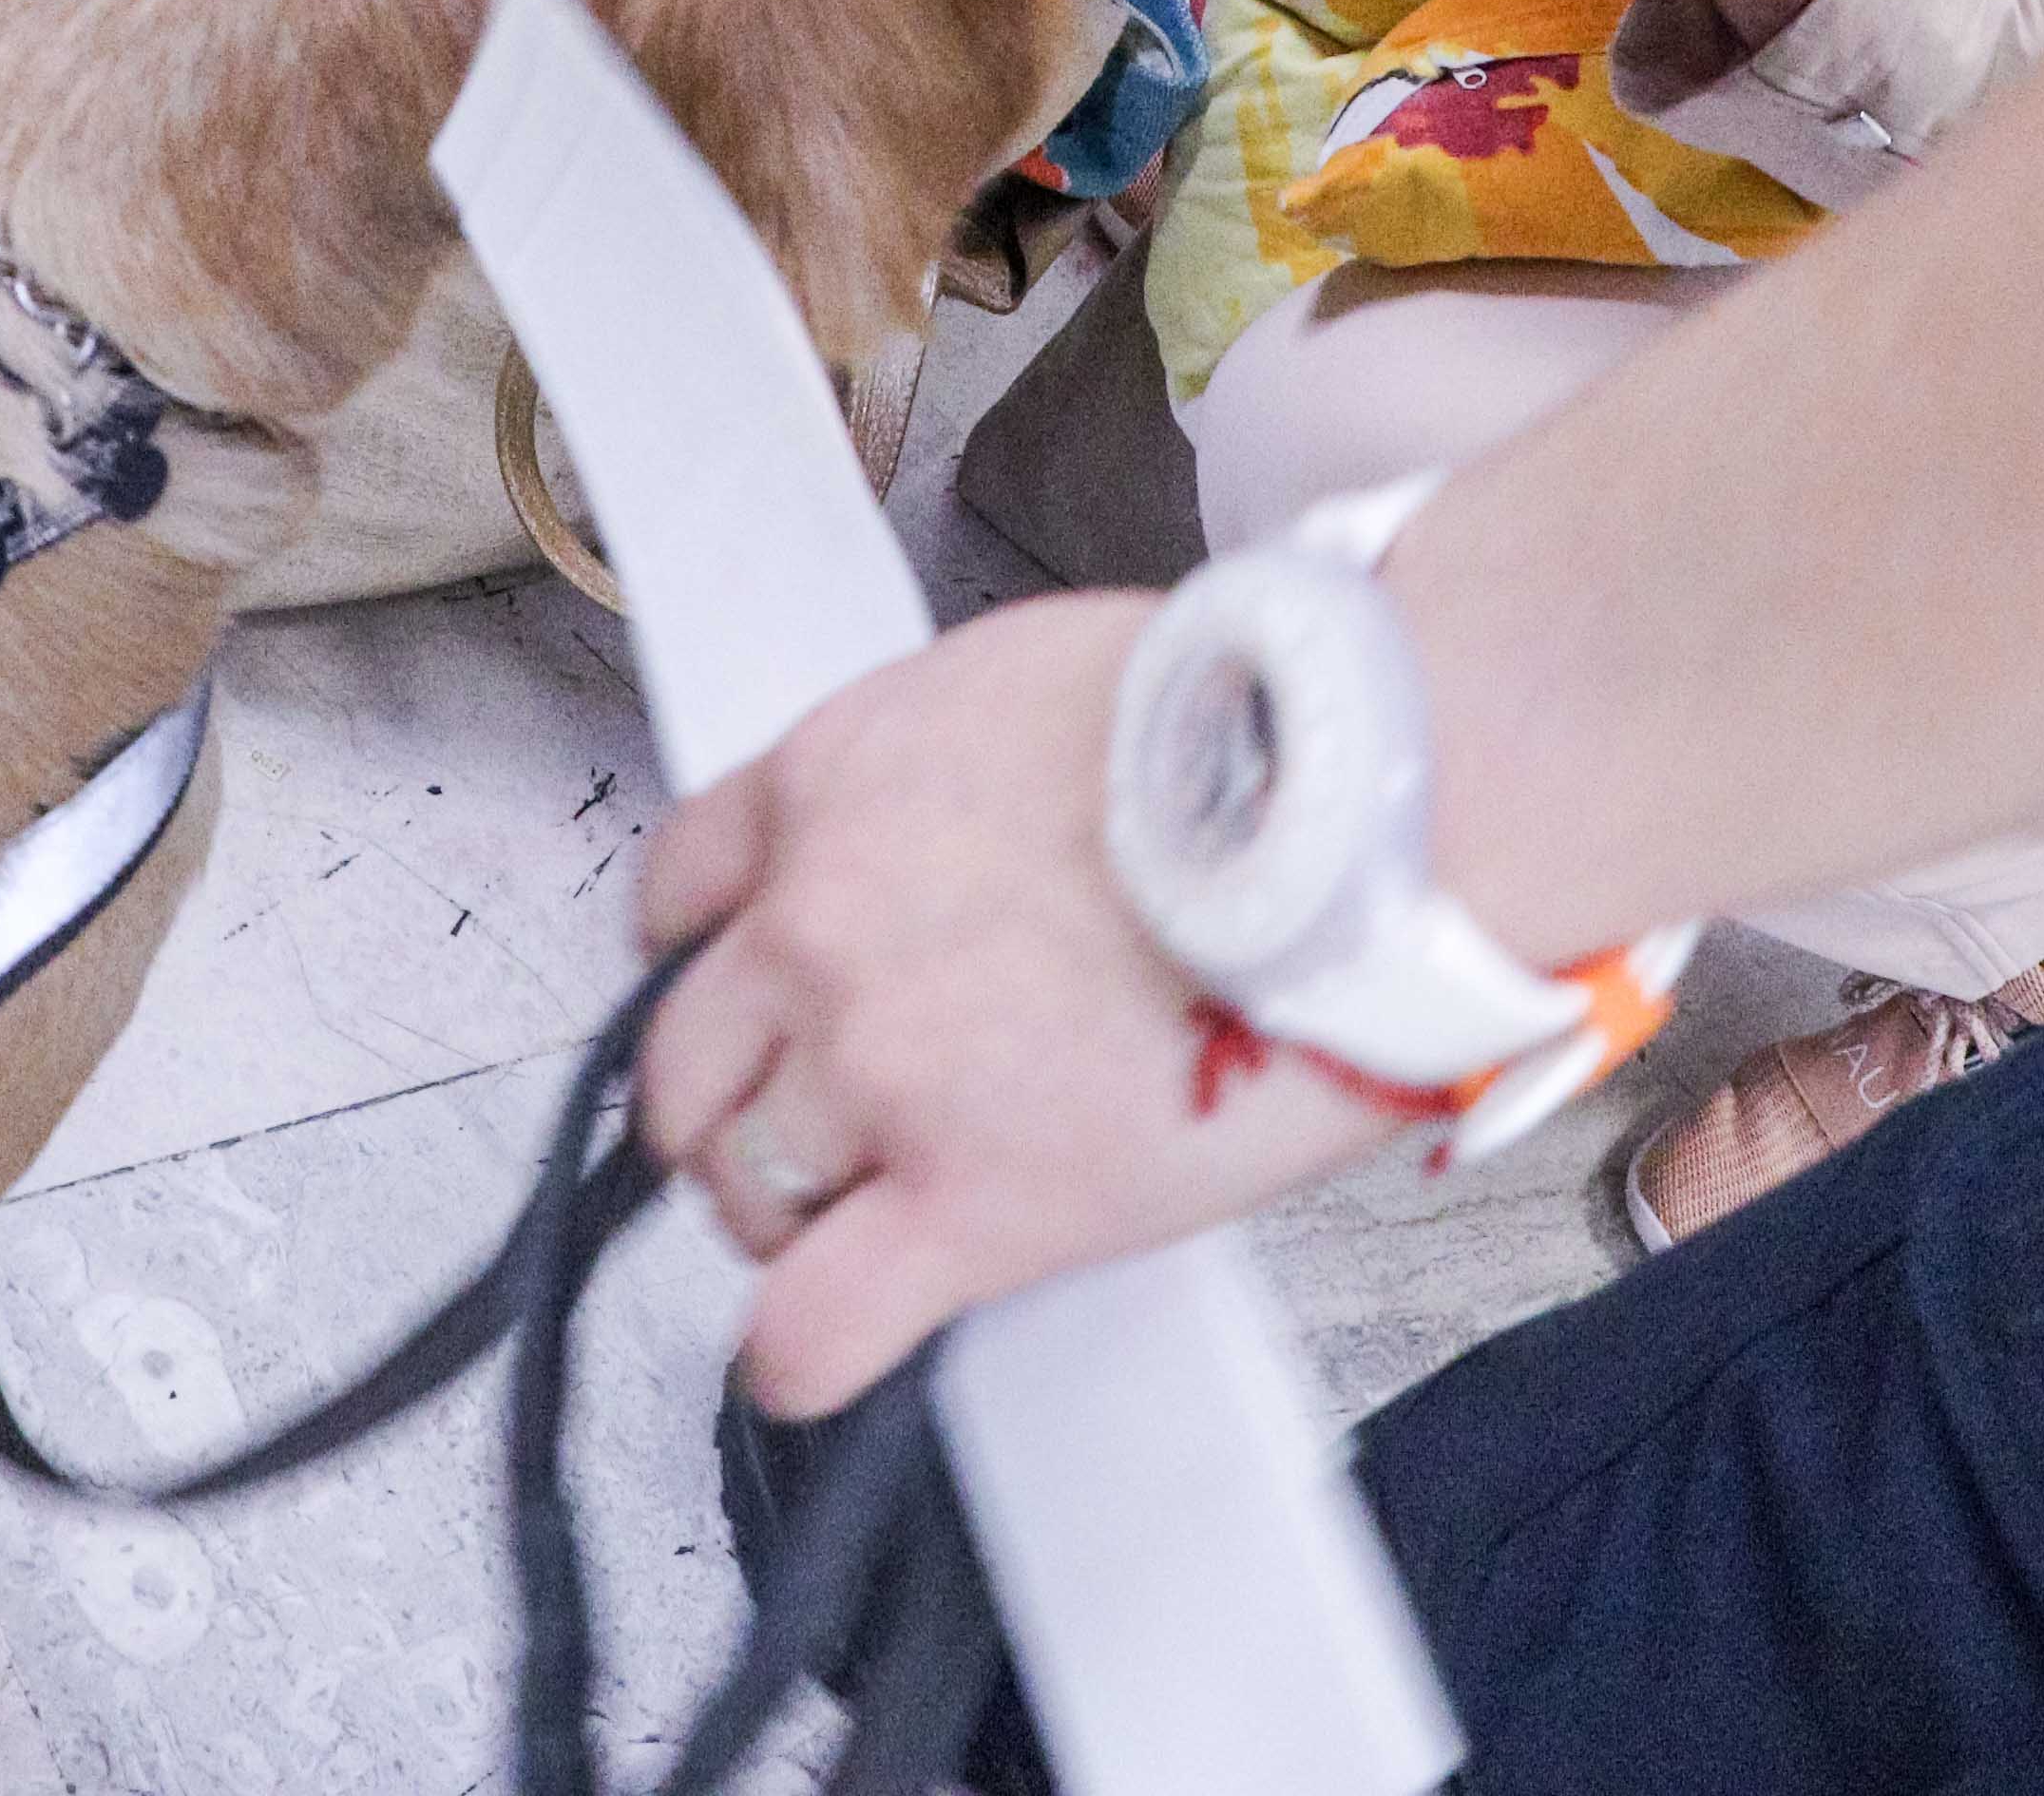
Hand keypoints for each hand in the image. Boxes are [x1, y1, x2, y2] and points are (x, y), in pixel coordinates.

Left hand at [636, 595, 1408, 1415]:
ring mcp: (880, 1067)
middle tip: (819, 1126)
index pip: (683, 890)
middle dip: (742, 1098)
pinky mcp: (969, 1197)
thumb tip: (969, 852)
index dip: (720, 962)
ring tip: (878, 1220)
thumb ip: (945, 787)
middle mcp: (822, 921)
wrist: (1361, 810)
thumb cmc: (1257, 744)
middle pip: (688, 1055)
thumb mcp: (1033, 694)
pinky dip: (802, 1350)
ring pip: (745, 1184)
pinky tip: (826, 1347)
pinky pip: (814, 1324)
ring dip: (794, 1212)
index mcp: (836, 780)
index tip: (755, 1001)